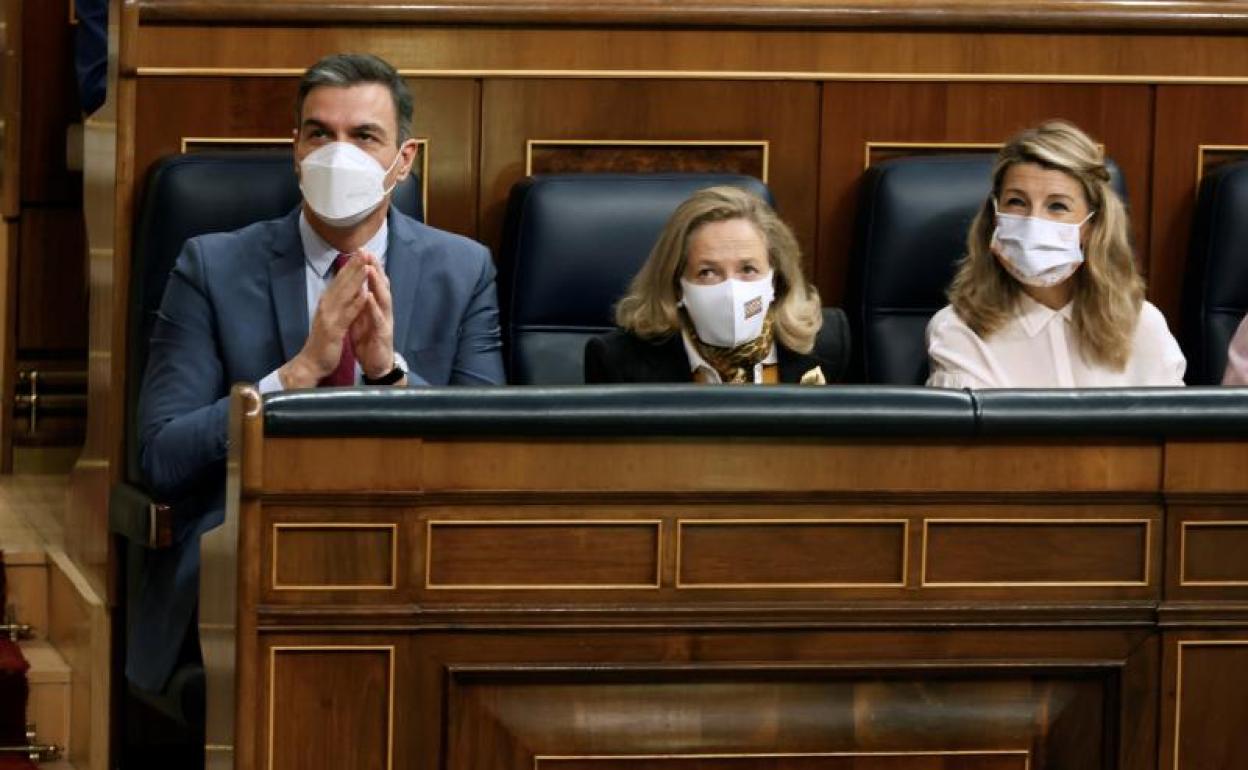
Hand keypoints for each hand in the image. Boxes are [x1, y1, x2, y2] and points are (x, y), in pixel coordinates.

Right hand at [279, 253, 369, 388]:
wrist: (311, 362)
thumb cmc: (323, 341)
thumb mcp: (330, 318)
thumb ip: (337, 303)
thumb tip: (347, 289)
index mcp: (326, 302)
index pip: (339, 280)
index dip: (350, 266)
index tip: (360, 251)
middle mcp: (325, 306)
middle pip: (341, 282)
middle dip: (353, 266)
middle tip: (364, 250)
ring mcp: (328, 317)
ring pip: (344, 295)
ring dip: (355, 280)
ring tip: (366, 266)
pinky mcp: (333, 330)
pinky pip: (346, 315)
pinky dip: (355, 304)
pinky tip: (364, 294)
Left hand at [349, 251, 397, 379]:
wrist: (377, 365)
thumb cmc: (369, 341)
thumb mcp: (363, 318)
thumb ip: (361, 302)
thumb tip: (356, 285)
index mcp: (375, 306)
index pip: (373, 283)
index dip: (369, 267)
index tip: (361, 251)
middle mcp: (383, 310)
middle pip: (381, 286)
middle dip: (375, 269)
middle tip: (368, 252)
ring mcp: (385, 321)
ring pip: (383, 299)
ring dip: (376, 283)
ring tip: (370, 268)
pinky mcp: (383, 334)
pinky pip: (378, 319)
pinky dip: (374, 307)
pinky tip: (370, 296)